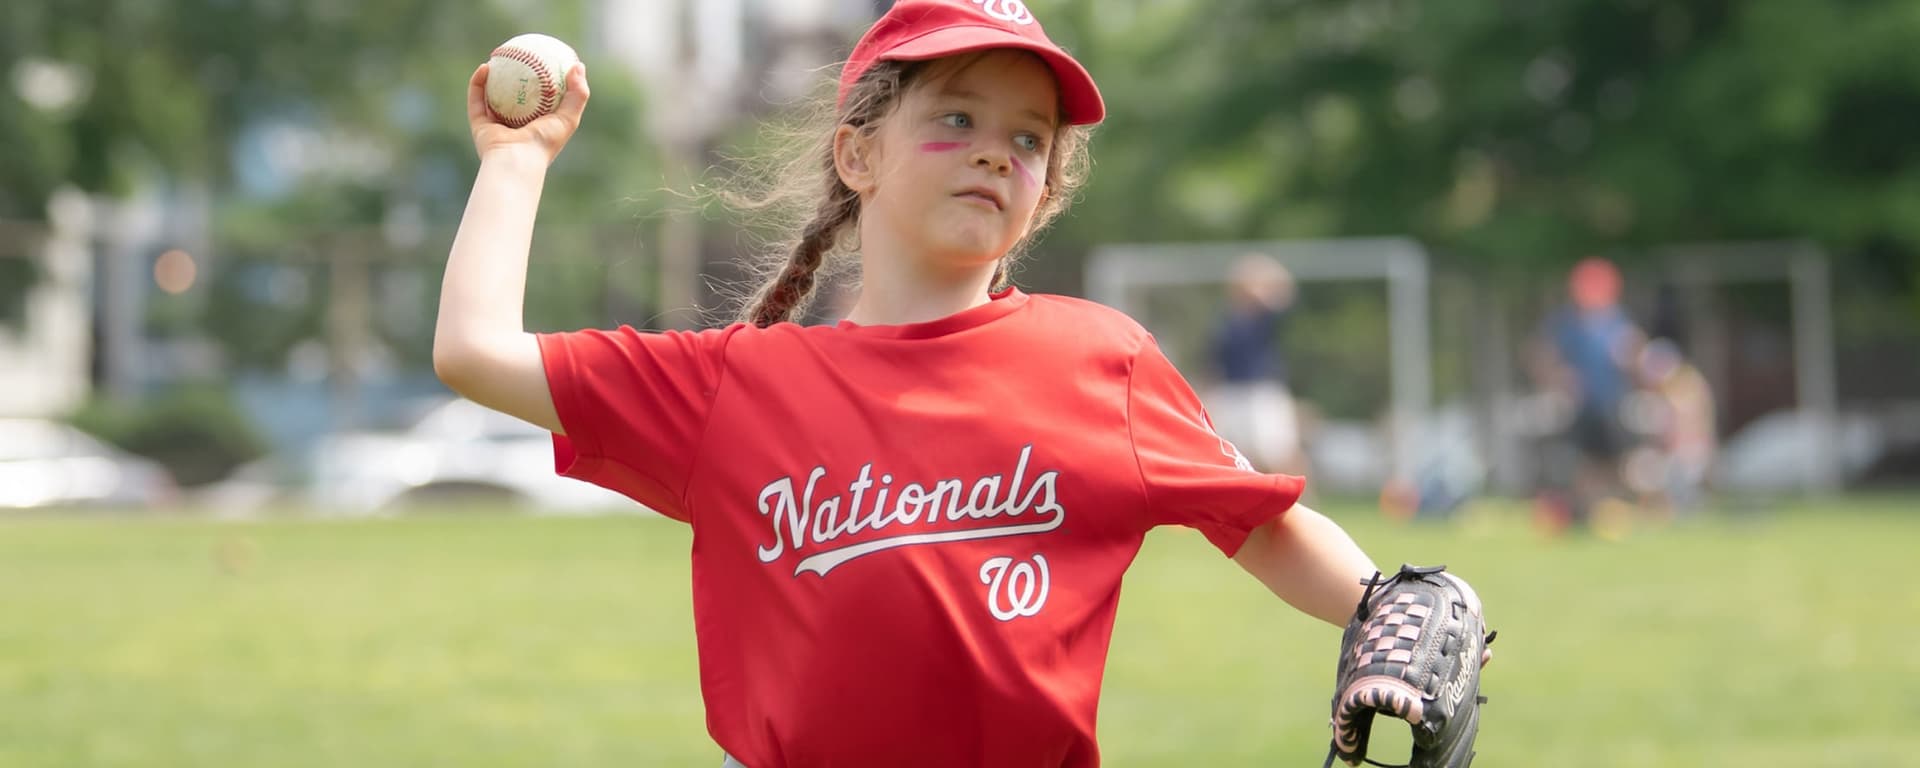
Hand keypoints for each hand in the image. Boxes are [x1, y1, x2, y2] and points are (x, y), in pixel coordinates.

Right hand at [466, 61, 590, 165]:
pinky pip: (476, 100)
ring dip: (492, 78)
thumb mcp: (569, 117)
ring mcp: (496, 126)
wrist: (516, 162)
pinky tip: (484, 67)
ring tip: (497, 57)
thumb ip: (578, 94)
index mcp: (537, 127)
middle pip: (514, 98)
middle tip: (519, 57)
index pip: (541, 102)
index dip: (542, 82)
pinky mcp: (480, 126)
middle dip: (514, 78)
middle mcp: (516, 127)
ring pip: (491, 97)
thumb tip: (579, 65)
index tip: (544, 61)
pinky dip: (478, 84)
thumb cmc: (544, 142)